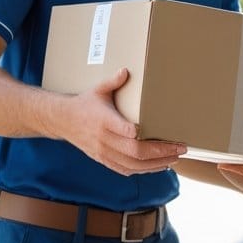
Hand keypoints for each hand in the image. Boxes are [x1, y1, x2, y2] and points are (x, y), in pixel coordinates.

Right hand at [58, 68, 184, 174]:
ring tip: (175, 159)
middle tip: (180, 148)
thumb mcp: (97, 90)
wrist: (62, 121)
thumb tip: (125, 71)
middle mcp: (104, 139)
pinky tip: (159, 166)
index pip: (123, 130)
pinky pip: (126, 170)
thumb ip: (113, 81)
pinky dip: (144, 170)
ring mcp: (104, 152)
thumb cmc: (84, 104)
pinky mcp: (104, 160)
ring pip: (133, 164)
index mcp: (103, 120)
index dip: (139, 135)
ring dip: (156, 164)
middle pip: (134, 150)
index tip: (158, 133)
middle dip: (161, 152)